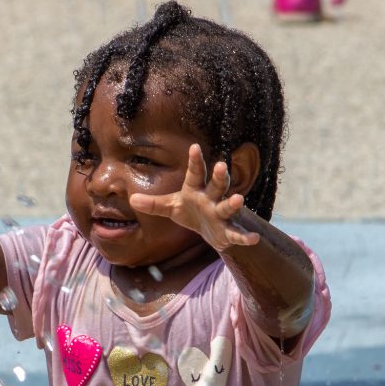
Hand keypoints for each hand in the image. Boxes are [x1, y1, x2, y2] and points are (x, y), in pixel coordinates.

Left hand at [129, 144, 258, 251]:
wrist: (211, 231)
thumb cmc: (191, 212)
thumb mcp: (171, 207)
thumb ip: (154, 204)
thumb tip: (132, 199)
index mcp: (196, 190)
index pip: (195, 173)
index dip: (195, 160)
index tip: (194, 146)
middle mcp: (211, 198)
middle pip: (216, 185)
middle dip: (220, 177)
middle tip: (222, 166)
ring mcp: (221, 214)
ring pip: (228, 207)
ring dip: (233, 204)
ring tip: (238, 200)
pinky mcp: (228, 231)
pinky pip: (237, 233)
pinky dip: (245, 237)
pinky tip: (253, 238)